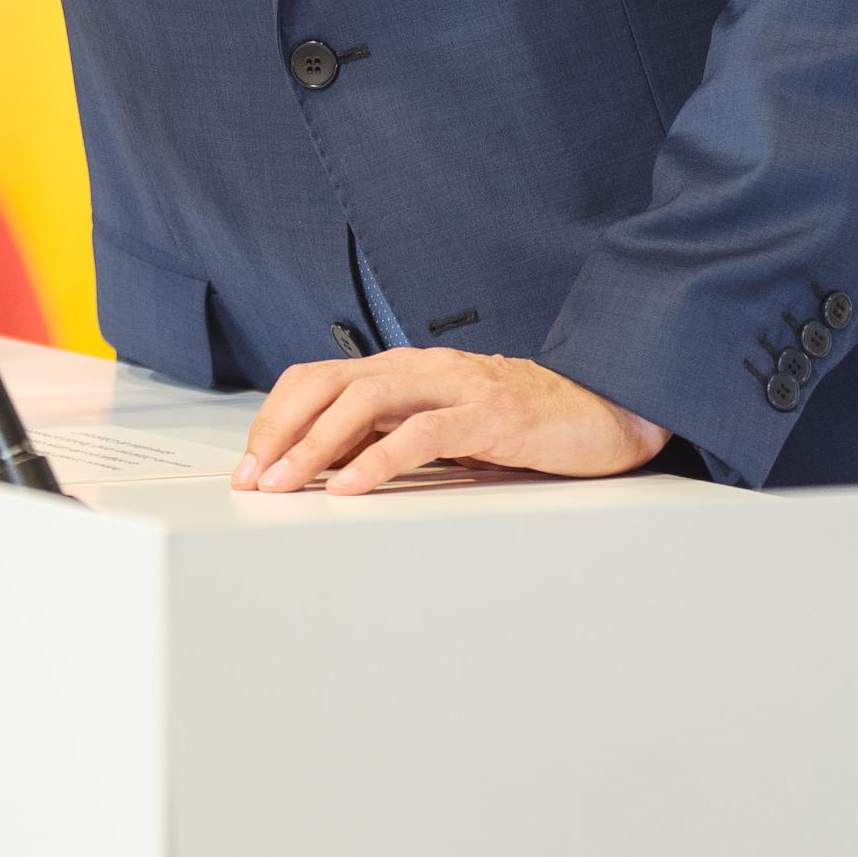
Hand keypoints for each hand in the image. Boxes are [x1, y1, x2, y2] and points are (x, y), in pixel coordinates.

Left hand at [232, 349, 668, 495]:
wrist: (607, 409)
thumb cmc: (523, 423)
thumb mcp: (443, 426)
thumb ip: (390, 435)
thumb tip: (325, 466)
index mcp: (404, 370)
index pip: (318, 378)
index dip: (277, 418)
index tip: (251, 463)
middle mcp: (422, 369)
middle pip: (327, 384)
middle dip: (280, 430)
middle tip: (254, 478)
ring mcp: (456, 387)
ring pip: (364, 402)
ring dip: (315, 445)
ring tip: (285, 483)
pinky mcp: (491, 415)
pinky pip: (422, 433)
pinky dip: (378, 460)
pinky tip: (351, 487)